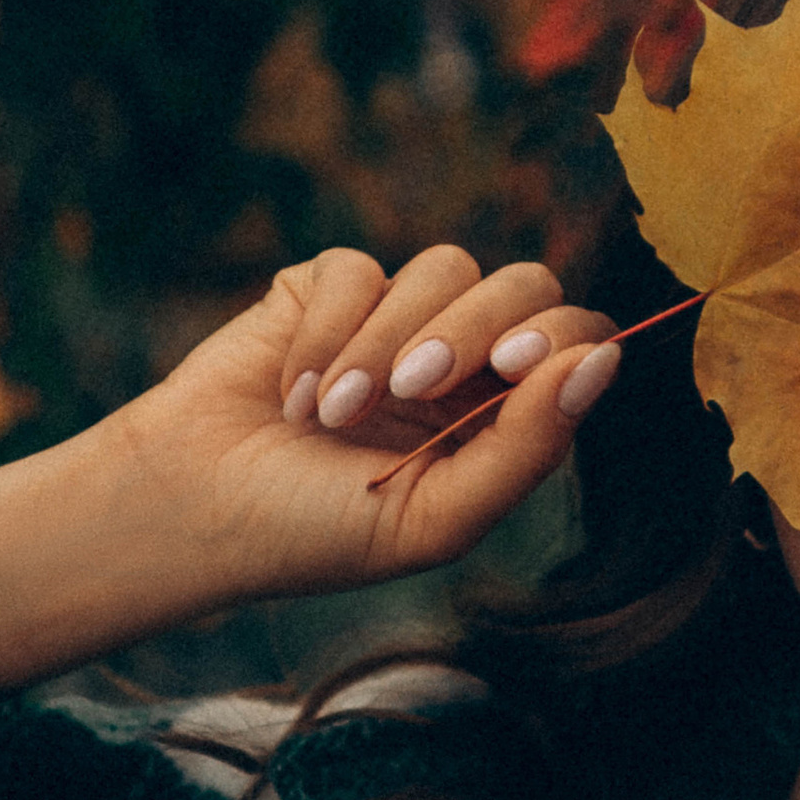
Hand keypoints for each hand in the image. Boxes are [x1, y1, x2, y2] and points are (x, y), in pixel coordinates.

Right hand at [0, 246, 619, 687]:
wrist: (194, 510)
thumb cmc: (316, 531)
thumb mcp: (435, 516)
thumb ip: (528, 446)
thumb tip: (605, 360)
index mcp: (502, 417)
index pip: (577, 340)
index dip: (562, 336)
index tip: (514, 362)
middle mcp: (461, 360)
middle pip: (524, 283)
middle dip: (474, 327)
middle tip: (418, 385)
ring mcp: (395, 318)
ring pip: (444, 268)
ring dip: (387, 341)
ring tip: (333, 415)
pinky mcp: (327, 289)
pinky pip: (360, 269)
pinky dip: (328, 331)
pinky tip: (294, 392)